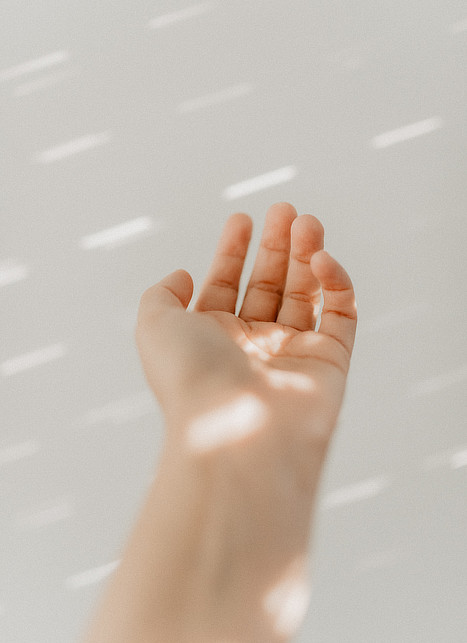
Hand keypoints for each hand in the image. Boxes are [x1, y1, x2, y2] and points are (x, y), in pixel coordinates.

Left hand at [135, 202, 356, 466]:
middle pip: (269, 283)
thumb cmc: (192, 377)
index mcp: (213, 337)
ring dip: (308, 254)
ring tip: (306, 222)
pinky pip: (341, 314)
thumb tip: (184, 274)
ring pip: (306, 293)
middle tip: (284, 210)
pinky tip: (322, 259)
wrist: (237, 433)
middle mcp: (253, 345)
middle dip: (277, 245)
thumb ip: (162, 294)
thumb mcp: (155, 325)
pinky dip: (336, 284)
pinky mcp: (331, 361)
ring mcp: (294, 353)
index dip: (233, 250)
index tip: (242, 218)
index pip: (226, 285)